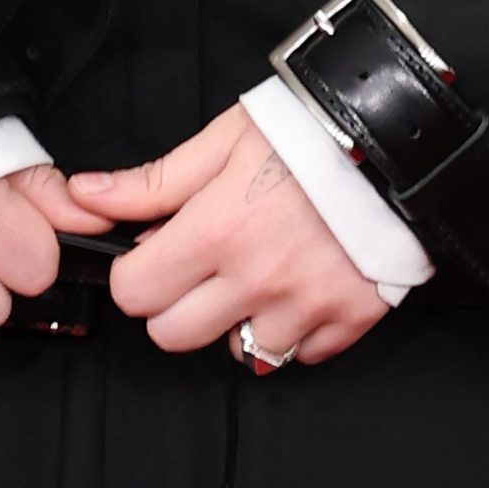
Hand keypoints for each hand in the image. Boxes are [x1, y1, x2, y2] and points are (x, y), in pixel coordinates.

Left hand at [70, 109, 388, 367]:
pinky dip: (294, 330)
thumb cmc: (309, 132)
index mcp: (216, 231)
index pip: (134, 294)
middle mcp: (256, 279)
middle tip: (200, 269)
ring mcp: (305, 306)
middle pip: (174, 335)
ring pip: (238, 352)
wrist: (403, 141)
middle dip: (175, 306)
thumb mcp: (223, 141)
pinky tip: (299, 287)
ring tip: (258, 275)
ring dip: (238, 322)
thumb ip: (153, 181)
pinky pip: (300, 355)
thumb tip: (85, 196)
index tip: (155, 255)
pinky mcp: (348, 320)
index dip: (136, 274)